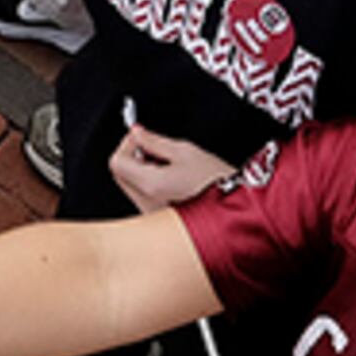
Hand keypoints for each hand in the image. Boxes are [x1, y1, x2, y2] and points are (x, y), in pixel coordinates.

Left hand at [107, 125, 232, 210]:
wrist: (238, 212)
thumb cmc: (218, 184)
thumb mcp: (186, 151)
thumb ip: (154, 141)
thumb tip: (137, 133)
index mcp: (150, 186)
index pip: (117, 162)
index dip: (127, 144)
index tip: (141, 136)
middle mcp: (147, 205)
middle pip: (120, 175)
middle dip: (133, 157)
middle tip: (153, 148)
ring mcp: (153, 217)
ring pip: (131, 187)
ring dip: (141, 171)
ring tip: (168, 165)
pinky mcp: (161, 222)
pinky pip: (144, 199)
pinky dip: (151, 185)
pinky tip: (172, 179)